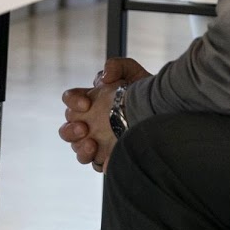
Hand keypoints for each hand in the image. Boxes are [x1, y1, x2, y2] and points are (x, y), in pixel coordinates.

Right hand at [58, 58, 151, 172]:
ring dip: (80, 148)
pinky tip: (109, 159)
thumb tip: (105, 78)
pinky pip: (96, 163)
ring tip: (93, 145)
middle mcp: (87, 122)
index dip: (72, 100)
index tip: (87, 103)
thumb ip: (116, 66)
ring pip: (76, 148)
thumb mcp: (132, 72)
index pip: (69, 99)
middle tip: (85, 128)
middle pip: (66, 129)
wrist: (163, 111)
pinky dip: (99, 162)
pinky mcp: (107, 156)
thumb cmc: (143, 91)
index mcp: (89, 100)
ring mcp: (95, 140)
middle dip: (71, 129)